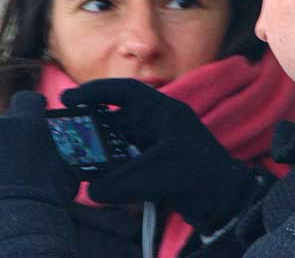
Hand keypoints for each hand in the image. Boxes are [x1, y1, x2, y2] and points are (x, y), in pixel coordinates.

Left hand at [0, 91, 78, 232]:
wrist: (7, 225)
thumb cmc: (44, 199)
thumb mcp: (65, 173)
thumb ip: (59, 156)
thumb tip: (62, 157)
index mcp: (26, 121)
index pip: (26, 100)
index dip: (30, 108)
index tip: (33, 116)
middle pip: (0, 129)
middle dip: (6, 145)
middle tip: (13, 172)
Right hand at [61, 79, 255, 232]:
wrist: (225, 203)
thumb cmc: (200, 179)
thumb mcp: (157, 178)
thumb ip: (121, 184)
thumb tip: (92, 189)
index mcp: (163, 113)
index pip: (125, 91)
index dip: (95, 91)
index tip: (69, 97)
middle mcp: (159, 124)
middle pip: (118, 117)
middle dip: (93, 125)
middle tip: (68, 134)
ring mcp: (158, 144)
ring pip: (120, 140)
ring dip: (102, 150)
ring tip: (80, 160)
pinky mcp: (157, 164)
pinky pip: (127, 159)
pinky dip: (113, 168)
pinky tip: (101, 180)